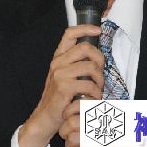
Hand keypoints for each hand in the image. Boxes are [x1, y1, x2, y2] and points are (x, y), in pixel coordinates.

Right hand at [19, 24, 104, 146]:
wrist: (45, 117)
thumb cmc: (59, 97)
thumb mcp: (65, 75)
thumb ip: (76, 63)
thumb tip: (95, 53)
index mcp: (58, 57)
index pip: (69, 33)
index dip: (85, 28)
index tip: (98, 30)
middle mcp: (58, 63)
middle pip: (86, 48)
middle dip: (100, 59)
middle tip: (100, 73)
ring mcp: (60, 74)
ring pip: (91, 67)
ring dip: (100, 80)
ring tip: (97, 90)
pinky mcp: (64, 88)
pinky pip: (89, 85)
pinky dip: (96, 94)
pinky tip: (93, 99)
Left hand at [59, 99, 146, 146]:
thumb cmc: (124, 138)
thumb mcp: (113, 120)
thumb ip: (97, 114)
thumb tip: (76, 109)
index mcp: (103, 111)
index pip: (78, 104)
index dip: (67, 112)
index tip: (66, 118)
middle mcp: (101, 121)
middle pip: (70, 122)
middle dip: (63, 131)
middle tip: (65, 136)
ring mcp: (101, 135)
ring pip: (71, 138)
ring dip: (67, 146)